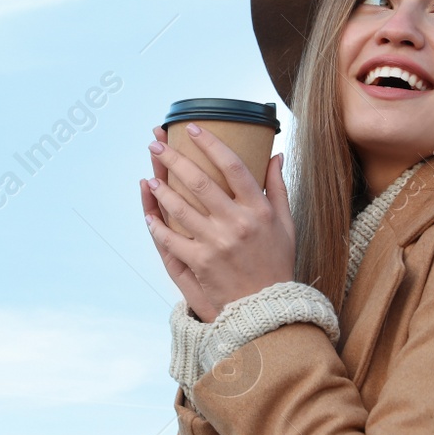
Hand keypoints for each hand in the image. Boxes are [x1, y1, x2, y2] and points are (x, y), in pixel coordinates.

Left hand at [139, 123, 295, 322]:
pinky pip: (172, 240)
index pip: (233, 166)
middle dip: (173, 159)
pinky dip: (158, 226)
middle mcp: (237, 223)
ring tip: (149, 177)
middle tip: (155, 143)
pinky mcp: (201, 262)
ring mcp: (217, 243)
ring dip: (161, 190)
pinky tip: (149, 214)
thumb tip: (276, 154)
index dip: (211, 144)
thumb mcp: (285, 223)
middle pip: (200, 182)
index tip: (192, 128)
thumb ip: (277, 188)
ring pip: (181, 208)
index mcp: (258, 209)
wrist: (268, 306)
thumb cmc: (276, 261)